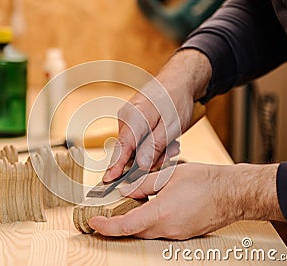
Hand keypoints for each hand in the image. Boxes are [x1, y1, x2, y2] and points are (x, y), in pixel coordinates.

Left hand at [89, 163, 284, 239]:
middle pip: (134, 232)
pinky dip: (148, 223)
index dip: (107, 226)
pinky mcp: (184, 234)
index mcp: (162, 212)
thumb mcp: (169, 175)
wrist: (233, 193)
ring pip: (147, 232)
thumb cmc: (205, 181)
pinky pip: (160, 231)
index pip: (127, 225)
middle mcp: (168, 228)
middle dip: (117, 226)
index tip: (94, 223)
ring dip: (133, 224)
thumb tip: (127, 191)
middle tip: (104, 217)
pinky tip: (148, 211)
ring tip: (124, 211)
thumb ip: (144, 185)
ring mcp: (177, 234)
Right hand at [103, 49, 211, 181]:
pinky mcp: (134, 126)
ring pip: (137, 150)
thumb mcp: (171, 126)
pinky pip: (140, 144)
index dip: (116, 165)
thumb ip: (154, 146)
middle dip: (150, 158)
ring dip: (155, 152)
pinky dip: (154, 147)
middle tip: (172, 150)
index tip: (109, 179)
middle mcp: (126, 120)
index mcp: (134, 117)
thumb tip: (140, 165)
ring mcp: (128, 123)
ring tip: (172, 142)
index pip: (122, 146)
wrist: (178, 83)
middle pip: (130, 152)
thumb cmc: (175, 100)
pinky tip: (167, 140)